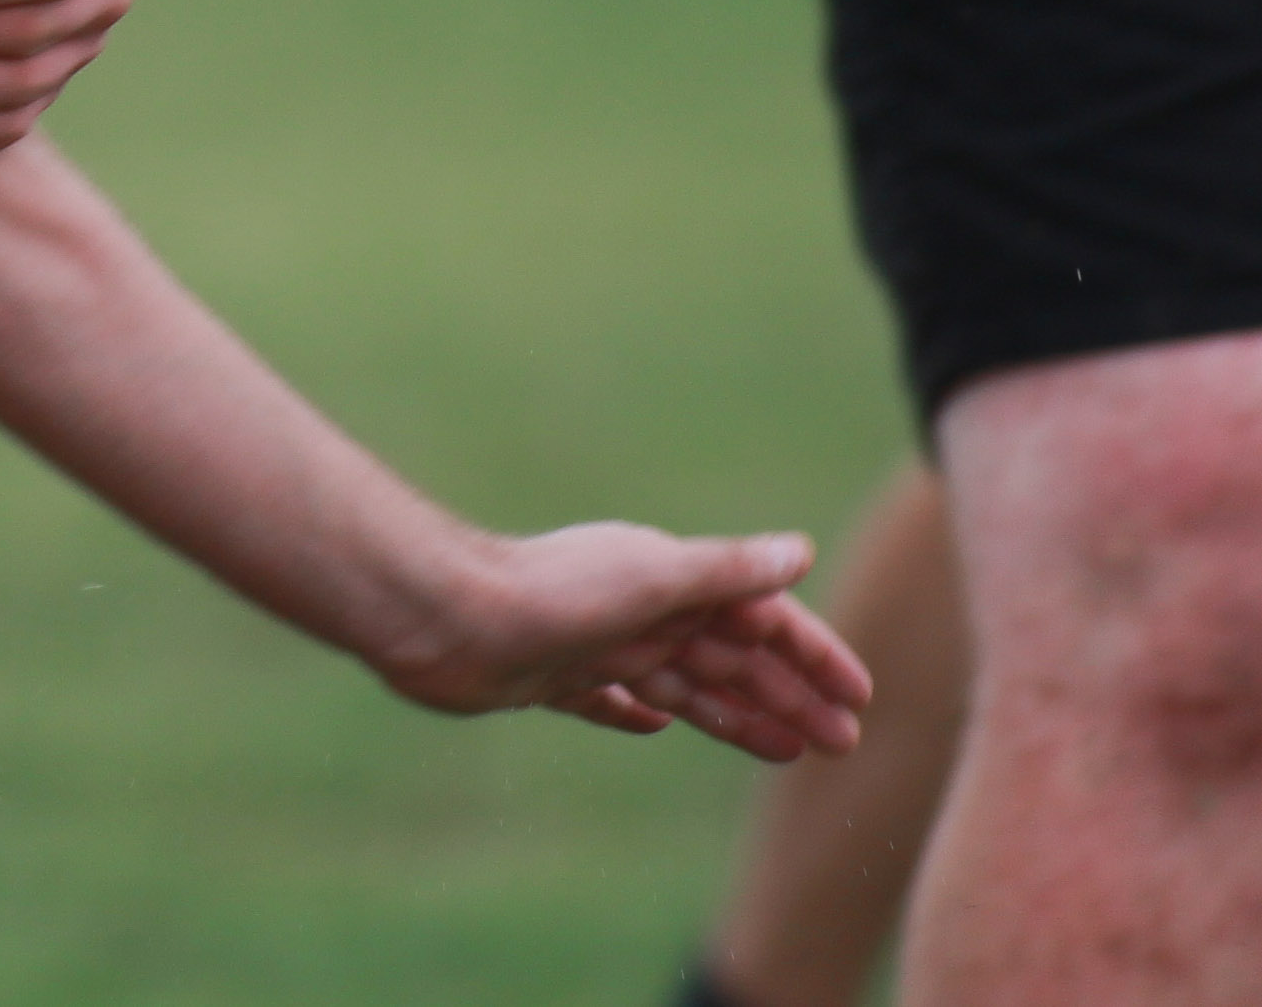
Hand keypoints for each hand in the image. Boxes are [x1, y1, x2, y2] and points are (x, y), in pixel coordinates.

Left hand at [376, 524, 871, 762]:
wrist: (443, 618)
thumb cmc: (549, 594)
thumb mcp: (654, 579)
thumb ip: (727, 570)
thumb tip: (801, 550)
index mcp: (667, 580)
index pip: (759, 619)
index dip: (811, 655)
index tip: (860, 699)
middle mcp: (635, 607)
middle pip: (729, 657)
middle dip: (789, 695)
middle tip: (842, 744)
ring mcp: (594, 643)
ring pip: (683, 684)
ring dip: (737, 714)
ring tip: (787, 752)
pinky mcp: (549, 677)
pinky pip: (608, 697)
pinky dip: (637, 711)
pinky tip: (656, 726)